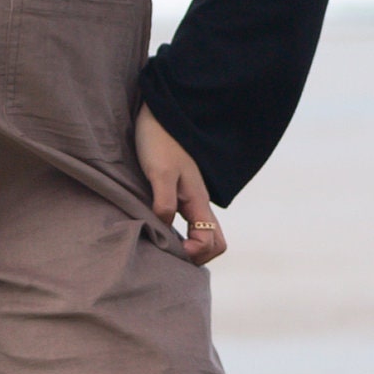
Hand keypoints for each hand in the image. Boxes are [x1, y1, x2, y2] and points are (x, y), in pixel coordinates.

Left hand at [134, 105, 225, 263]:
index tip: (173, 249)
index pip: (212, 242)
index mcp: (199, 201)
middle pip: (214, 242)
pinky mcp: (178, 194)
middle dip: (198, 257)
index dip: (195, 253)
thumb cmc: (158, 141)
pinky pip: (188, 224)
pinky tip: (159, 232)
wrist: (158, 116)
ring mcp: (191, 199)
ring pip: (202, 234)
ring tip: (164, 248)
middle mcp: (199, 203)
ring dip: (189, 247)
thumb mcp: (160, 173)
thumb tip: (165, 230)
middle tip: (171, 257)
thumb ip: (164, 203)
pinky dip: (179, 235)